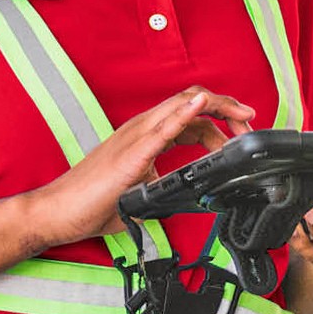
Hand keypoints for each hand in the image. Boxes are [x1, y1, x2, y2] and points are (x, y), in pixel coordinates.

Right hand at [23, 86, 253, 248]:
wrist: (61, 212)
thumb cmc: (93, 203)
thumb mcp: (144, 191)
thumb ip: (167, 186)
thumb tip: (190, 197)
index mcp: (147, 135)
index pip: (192, 114)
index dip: (221, 120)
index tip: (241, 134)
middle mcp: (143, 128)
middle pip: (193, 101)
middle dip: (229, 109)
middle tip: (251, 127)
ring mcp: (136, 136)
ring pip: (183, 105)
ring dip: (218, 107)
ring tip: (242, 116)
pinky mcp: (132, 152)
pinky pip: (163, 127)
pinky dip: (184, 113)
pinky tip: (200, 106)